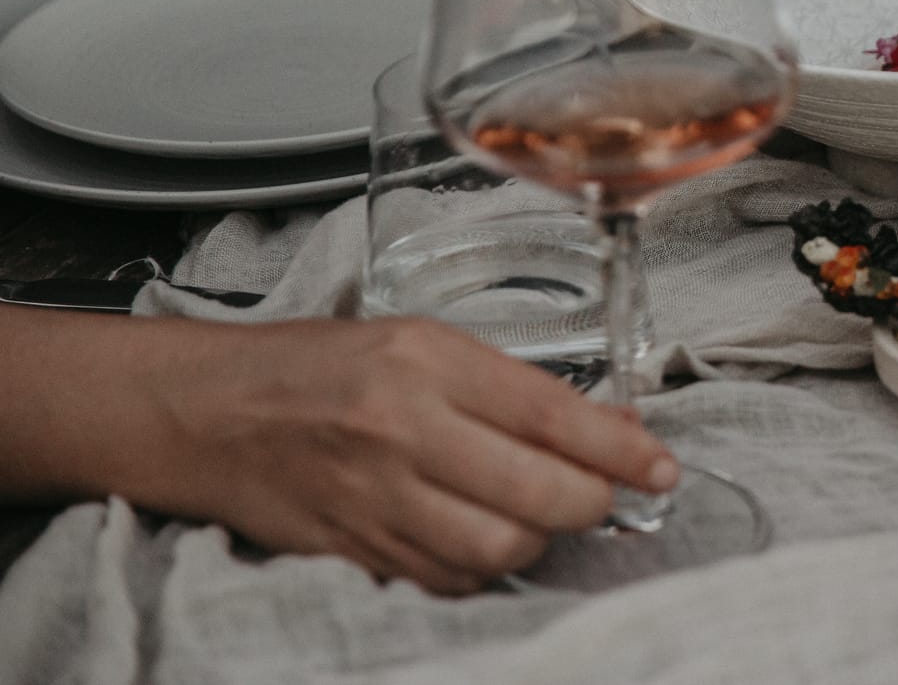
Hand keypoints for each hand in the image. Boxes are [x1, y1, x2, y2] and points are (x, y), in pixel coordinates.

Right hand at [129, 318, 678, 594]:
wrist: (209, 412)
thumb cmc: (322, 366)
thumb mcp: (423, 345)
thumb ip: (512, 388)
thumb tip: (610, 426)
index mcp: (428, 363)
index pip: (552, 414)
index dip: (621, 450)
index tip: (661, 467)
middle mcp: (404, 430)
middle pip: (537, 492)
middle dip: (593, 502)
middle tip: (608, 496)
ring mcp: (376, 496)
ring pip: (499, 547)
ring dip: (541, 540)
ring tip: (543, 515)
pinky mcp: (354, 548)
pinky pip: (448, 578)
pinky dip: (486, 569)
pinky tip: (490, 541)